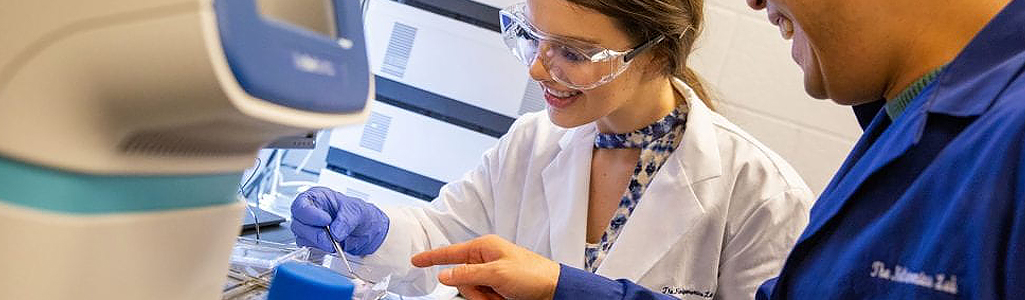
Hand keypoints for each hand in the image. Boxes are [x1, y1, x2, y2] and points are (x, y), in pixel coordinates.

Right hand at [290, 187, 389, 254]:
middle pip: (298, 222)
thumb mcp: (357, 212)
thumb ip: (346, 220)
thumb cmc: (359, 214)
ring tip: (334, 243)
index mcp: (318, 197)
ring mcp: (309, 226)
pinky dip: (318, 248)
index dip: (310, 214)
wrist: (367, 229)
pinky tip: (331, 246)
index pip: (301, 204)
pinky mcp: (312, 240)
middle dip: (314, 232)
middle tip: (330, 238)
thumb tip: (335, 232)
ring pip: (301, 235)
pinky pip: (307, 245)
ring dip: (317, 242)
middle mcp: (310, 211)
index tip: (326, 221)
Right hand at [411, 235, 560, 299]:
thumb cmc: (532, 274)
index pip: (450, 253)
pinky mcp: (496, 287)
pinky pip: (481, 297)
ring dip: (484, 298)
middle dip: (473, 291)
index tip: (415, 260)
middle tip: (493, 292)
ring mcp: (490, 275)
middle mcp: (485, 260)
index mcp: (484, 248)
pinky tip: (505, 298)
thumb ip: (467, 274)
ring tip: (503, 295)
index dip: (431, 258)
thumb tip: (444, 275)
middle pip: (459, 279)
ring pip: (470, 292)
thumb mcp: (497, 273)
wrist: (554, 289)